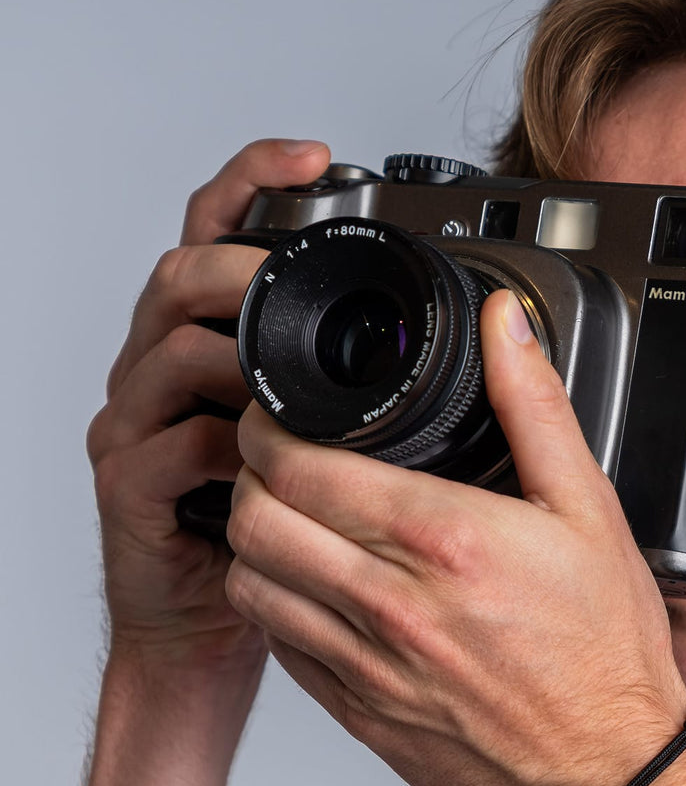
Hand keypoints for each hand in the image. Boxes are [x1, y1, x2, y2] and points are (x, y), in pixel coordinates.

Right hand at [86, 139, 330, 673]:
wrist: (209, 628)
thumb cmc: (283, 531)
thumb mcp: (326, 443)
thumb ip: (353, 384)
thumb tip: (457, 342)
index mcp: (215, 345)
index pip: (220, 240)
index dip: (255, 185)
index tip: (312, 157)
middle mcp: (163, 371)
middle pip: (180, 277)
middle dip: (240, 267)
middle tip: (294, 280)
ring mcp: (137, 423)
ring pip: (168, 350)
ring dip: (235, 352)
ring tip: (293, 372)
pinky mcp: (128, 484)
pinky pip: (164, 444)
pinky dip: (219, 443)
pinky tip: (265, 457)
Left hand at [224, 289, 685, 785]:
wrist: (612, 770)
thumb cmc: (607, 648)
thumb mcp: (590, 510)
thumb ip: (535, 407)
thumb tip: (503, 326)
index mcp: (445, 540)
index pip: (299, 467)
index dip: (269, 427)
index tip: (282, 415)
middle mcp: (393, 605)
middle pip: (253, 517)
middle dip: (251, 472)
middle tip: (279, 459)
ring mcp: (369, 667)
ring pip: (252, 583)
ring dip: (257, 540)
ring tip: (292, 520)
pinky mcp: (361, 715)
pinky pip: (279, 648)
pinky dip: (281, 605)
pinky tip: (320, 588)